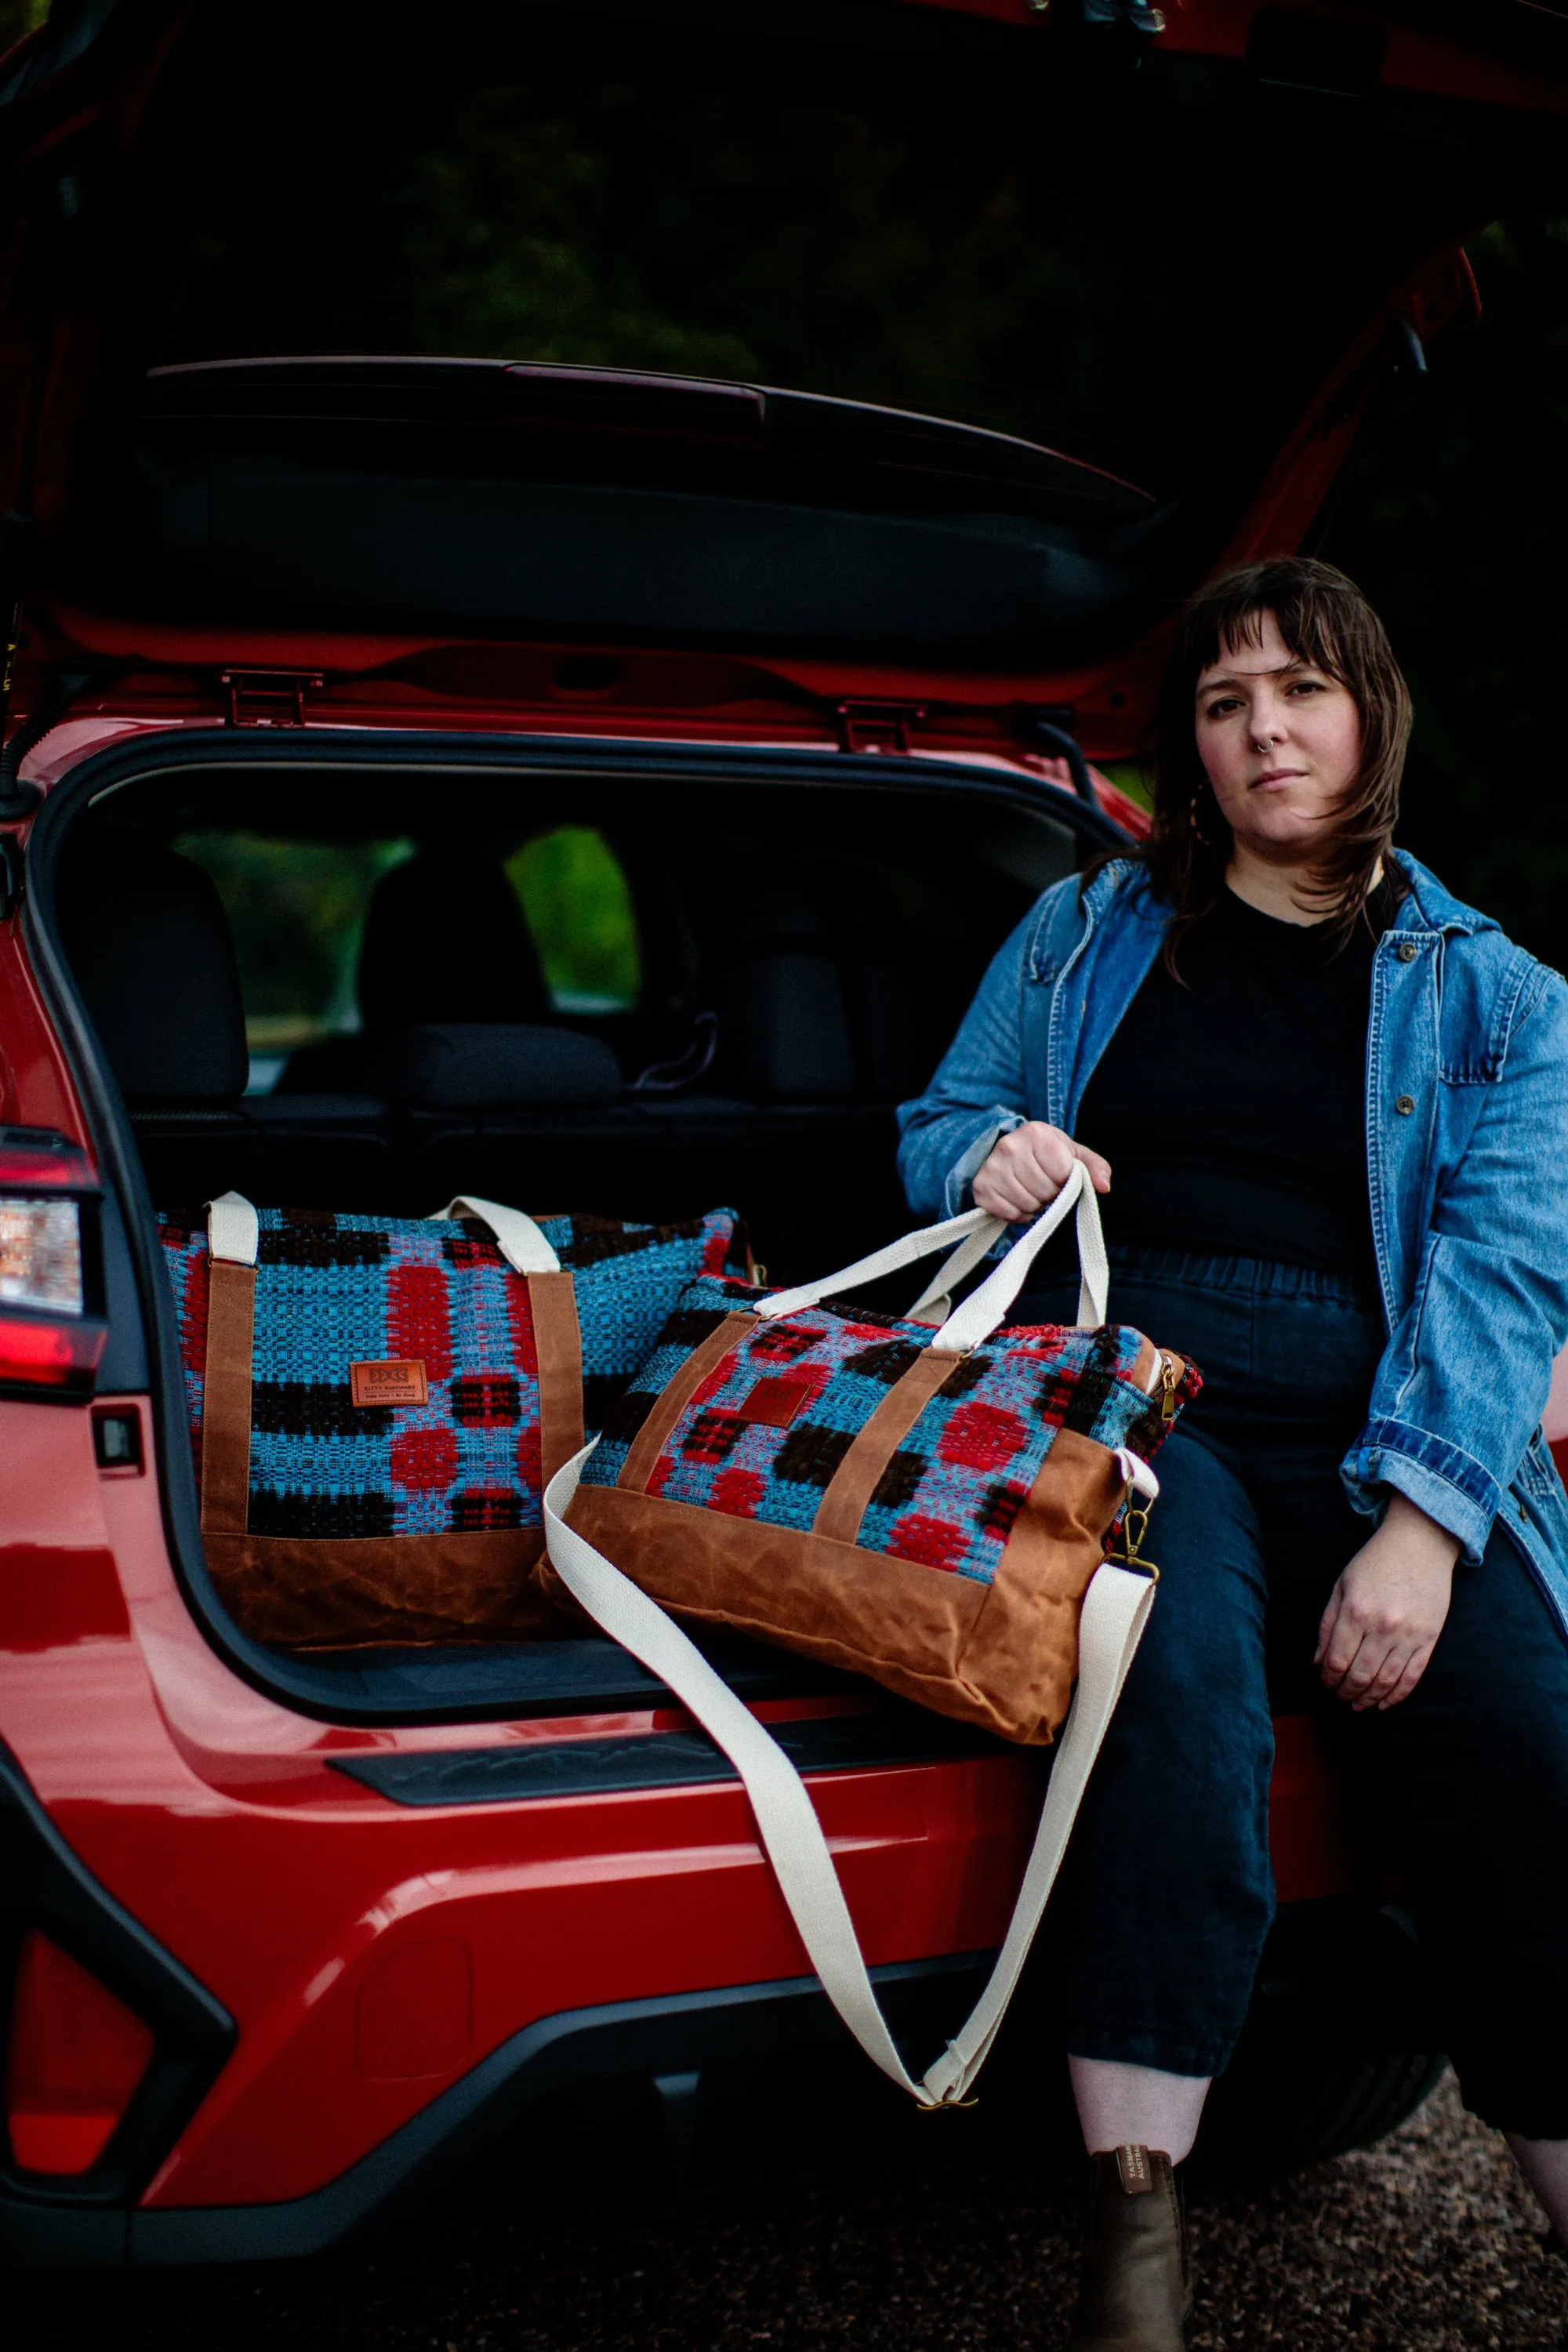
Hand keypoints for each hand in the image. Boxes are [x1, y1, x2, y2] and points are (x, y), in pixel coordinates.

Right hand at [972, 1121, 1111, 1221]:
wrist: (1008, 1151)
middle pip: (1044, 1191)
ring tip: (1030, 1190)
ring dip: (1034, 1205)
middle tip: (1043, 1185)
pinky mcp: (981, 1187)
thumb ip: (1094, 1167)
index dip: (1064, 1181)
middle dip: (1049, 1194)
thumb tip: (1104, 1186)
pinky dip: (1017, 1213)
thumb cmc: (1046, 1154)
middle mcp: (1009, 1146)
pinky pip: (1009, 1214)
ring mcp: (992, 1167)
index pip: (1062, 1174)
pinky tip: (1016, 1198)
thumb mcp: (1072, 1153)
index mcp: (1036, 1133)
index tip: (1058, 1175)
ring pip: (1027, 1205)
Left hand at [1316, 1494, 1460, 1710]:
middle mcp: (1383, 1627)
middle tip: (1339, 1698)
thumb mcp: (1341, 1586)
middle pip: (1360, 1676)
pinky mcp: (1429, 1639)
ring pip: (1385, 1681)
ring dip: (1369, 1699)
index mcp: (1356, 1612)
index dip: (1327, 1679)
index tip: (1324, 1685)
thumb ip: (1327, 1624)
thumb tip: (1318, 1661)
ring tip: (1358, 1705)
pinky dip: (1397, 1695)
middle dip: (1345, 1693)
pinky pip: (1413, 1676)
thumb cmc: (1375, 1562)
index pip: (1336, 1660)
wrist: (1420, 1544)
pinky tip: (1384, 1703)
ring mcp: (1409, 1635)